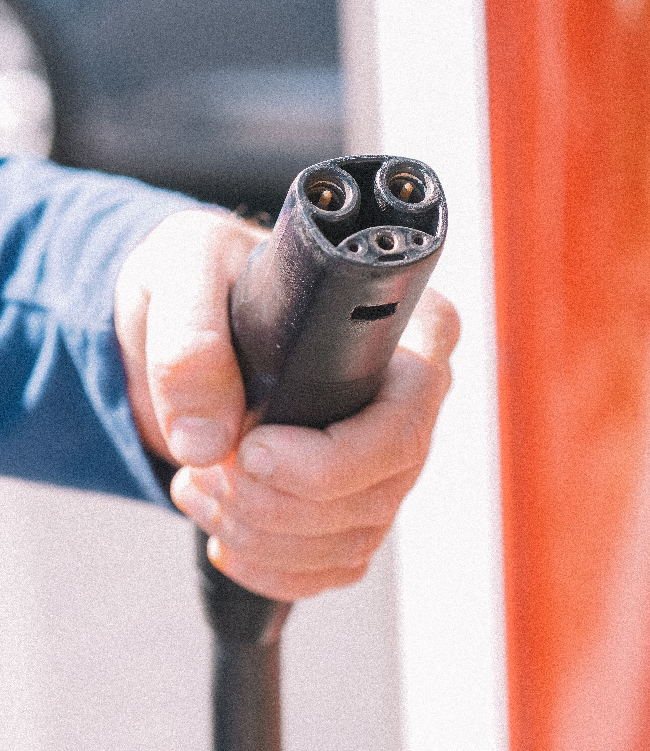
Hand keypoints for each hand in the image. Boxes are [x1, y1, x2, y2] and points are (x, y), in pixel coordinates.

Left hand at [115, 209, 458, 600]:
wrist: (187, 324)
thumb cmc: (206, 278)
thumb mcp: (183, 272)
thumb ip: (189, 337)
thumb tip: (207, 441)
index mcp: (405, 327)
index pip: (406, 418)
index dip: (333, 458)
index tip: (250, 450)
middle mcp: (409, 396)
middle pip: (381, 489)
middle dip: (279, 502)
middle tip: (208, 466)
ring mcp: (386, 455)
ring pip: (356, 535)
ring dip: (262, 532)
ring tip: (199, 484)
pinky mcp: (355, 500)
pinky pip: (334, 565)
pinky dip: (269, 564)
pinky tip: (222, 528)